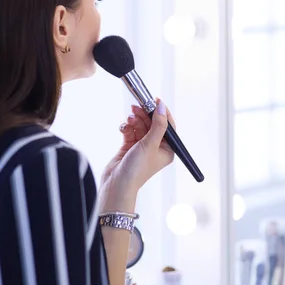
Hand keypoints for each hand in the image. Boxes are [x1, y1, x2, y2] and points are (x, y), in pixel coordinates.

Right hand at [98, 98, 174, 212]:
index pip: (168, 126)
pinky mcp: (130, 147)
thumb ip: (158, 125)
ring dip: (135, 121)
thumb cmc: (137, 170)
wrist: (117, 184)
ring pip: (140, 126)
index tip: (156, 100)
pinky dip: (127, 128)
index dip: (162, 112)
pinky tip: (123, 128)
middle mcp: (156, 148)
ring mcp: (142, 147)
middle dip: (145, 115)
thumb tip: (162, 107)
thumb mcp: (150, 144)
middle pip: (153, 124)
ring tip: (129, 119)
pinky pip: (130, 131)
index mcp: (167, 150)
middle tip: (137, 106)